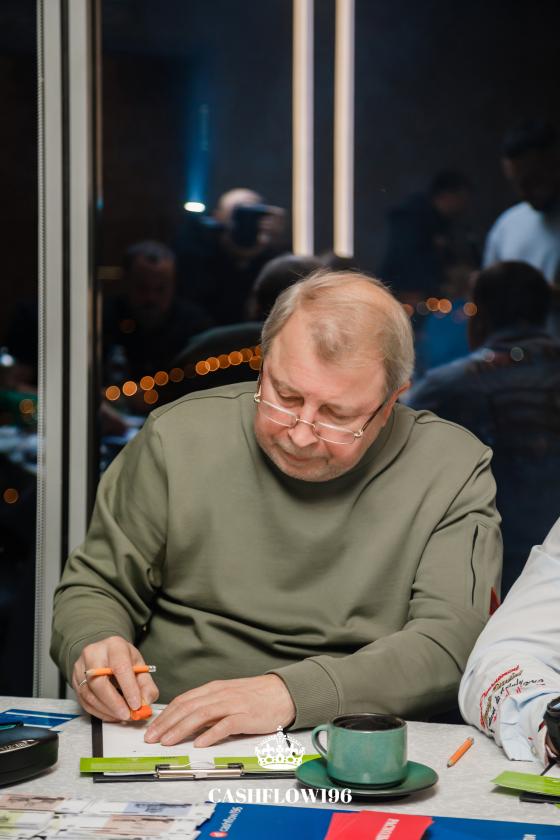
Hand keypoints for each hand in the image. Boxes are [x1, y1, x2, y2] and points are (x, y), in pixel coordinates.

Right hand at [72, 635, 158, 720]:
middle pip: (99, 682)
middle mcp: (94, 653)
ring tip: (121, 716)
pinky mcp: (75, 681)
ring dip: (107, 710)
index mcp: (114, 645)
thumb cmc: (123, 660)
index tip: (136, 705)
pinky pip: (84, 702)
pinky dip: (99, 712)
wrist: (105, 653)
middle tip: (127, 715)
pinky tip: (111, 714)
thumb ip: (146, 685)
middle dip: (114, 703)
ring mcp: (80, 667)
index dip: (129, 688)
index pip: (120, 667)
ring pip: (89, 694)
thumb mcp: (140, 666)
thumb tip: (146, 701)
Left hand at [144, 674, 295, 746]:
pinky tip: (199, 744)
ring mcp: (233, 704)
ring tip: (168, 742)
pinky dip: (210, 734)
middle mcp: (220, 694)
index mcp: (213, 689)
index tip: (152, 729)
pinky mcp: (245, 716)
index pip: (183, 700)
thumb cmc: (254, 696)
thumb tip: (184, 721)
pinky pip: (225, 725)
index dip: (165, 715)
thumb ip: (208, 706)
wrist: (282, 693)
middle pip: (188, 707)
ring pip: (201, 715)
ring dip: (181, 729)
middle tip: (152, 738)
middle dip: (167, 723)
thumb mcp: (226, 696)